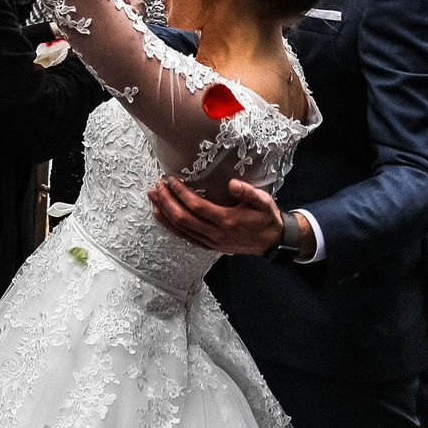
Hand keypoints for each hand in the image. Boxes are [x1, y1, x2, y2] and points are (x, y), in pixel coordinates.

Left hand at [147, 176, 286, 255]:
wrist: (273, 241)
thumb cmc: (266, 219)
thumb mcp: (263, 202)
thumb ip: (248, 192)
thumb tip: (232, 184)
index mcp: (227, 220)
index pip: (196, 206)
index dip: (180, 193)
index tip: (170, 181)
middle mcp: (216, 234)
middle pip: (183, 218)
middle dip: (166, 202)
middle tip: (156, 187)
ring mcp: (211, 242)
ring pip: (181, 229)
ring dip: (165, 213)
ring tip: (153, 198)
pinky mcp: (210, 246)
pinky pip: (185, 237)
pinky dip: (171, 227)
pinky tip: (161, 217)